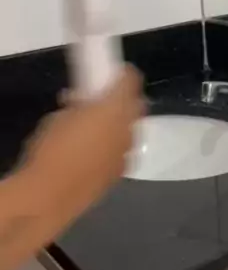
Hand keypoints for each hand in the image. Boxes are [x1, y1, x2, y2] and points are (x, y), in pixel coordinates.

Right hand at [20, 64, 144, 227]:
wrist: (50, 196)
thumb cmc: (51, 148)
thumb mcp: (60, 115)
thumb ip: (79, 104)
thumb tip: (83, 102)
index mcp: (115, 108)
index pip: (132, 79)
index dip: (122, 73)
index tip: (109, 73)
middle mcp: (129, 128)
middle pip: (136, 105)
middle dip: (122, 100)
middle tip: (100, 101)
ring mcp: (128, 153)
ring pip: (131, 130)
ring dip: (117, 125)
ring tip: (93, 129)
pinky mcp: (121, 173)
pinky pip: (122, 151)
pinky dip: (112, 146)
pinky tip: (93, 153)